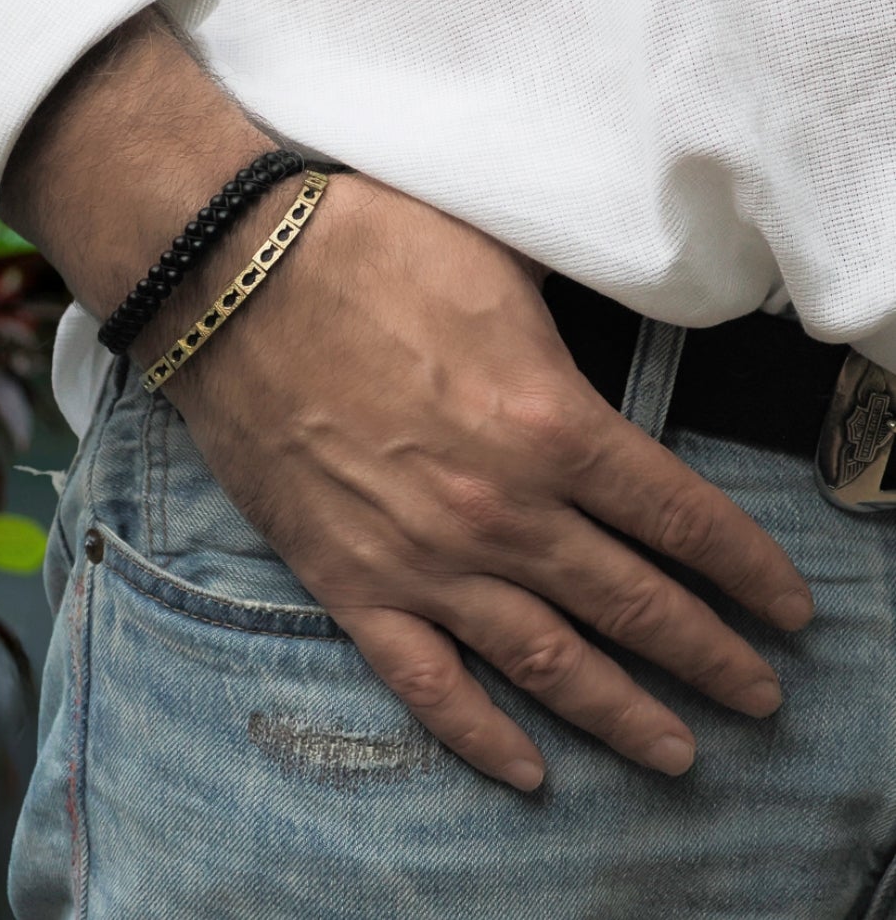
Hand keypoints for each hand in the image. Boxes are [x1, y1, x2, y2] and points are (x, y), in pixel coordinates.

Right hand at [149, 171, 814, 791]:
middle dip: (709, 653)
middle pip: (633, 603)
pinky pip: (425, 679)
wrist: (232, 279)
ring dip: (622, 713)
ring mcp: (423, 558)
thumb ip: (573, 315)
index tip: (790, 609)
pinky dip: (479, 733)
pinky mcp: (347, 580)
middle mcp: (502, 512)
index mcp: (550, 425)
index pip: (683, 518)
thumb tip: (631, 305)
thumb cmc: (367, 251)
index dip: (748, 569)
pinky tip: (527, 769)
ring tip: (677, 750)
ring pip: (547, 660)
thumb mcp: (501, 262)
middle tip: (759, 694)